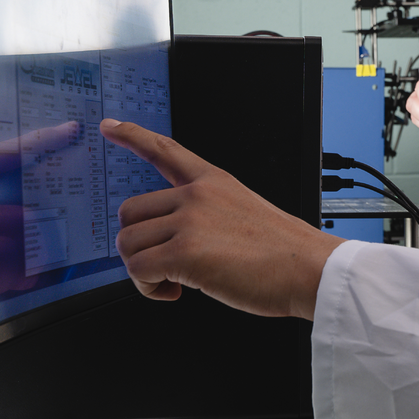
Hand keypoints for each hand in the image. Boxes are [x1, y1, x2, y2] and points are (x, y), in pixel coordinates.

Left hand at [102, 119, 341, 319]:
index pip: (164, 150)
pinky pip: (138, 271)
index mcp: (213, 182)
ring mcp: (189, 221)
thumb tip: (179, 241)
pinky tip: (175, 292)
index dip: (132, 136)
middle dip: (139, 245)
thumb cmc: (285, 252)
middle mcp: (196, 195)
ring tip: (174, 283)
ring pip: (128, 244)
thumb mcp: (245, 212)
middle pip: (130, 213)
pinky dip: (149, 289)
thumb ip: (208, 215)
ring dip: (143, 271)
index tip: (110, 126)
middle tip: (165, 266)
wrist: (309, 269)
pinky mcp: (184, 253)